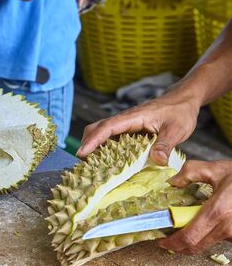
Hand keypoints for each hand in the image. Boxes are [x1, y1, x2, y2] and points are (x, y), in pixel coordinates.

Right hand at [76, 85, 200, 165]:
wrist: (183, 99)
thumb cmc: (180, 111)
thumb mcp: (176, 130)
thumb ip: (165, 145)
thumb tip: (158, 162)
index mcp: (133, 118)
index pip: (107, 127)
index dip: (93, 140)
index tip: (82, 153)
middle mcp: (124, 120)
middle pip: (96, 128)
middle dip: (87, 144)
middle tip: (83, 164)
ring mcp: (125, 125)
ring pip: (101, 132)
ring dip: (93, 146)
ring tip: (91, 165)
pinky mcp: (128, 129)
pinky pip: (110, 137)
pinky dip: (103, 147)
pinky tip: (106, 161)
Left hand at [158, 160, 231, 252]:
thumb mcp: (214, 168)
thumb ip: (189, 173)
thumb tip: (171, 182)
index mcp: (217, 211)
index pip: (189, 236)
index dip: (172, 242)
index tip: (161, 241)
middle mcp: (227, 227)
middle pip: (196, 246)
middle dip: (178, 245)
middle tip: (167, 239)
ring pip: (207, 244)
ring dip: (193, 240)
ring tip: (183, 228)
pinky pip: (219, 240)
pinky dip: (207, 236)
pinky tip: (202, 226)